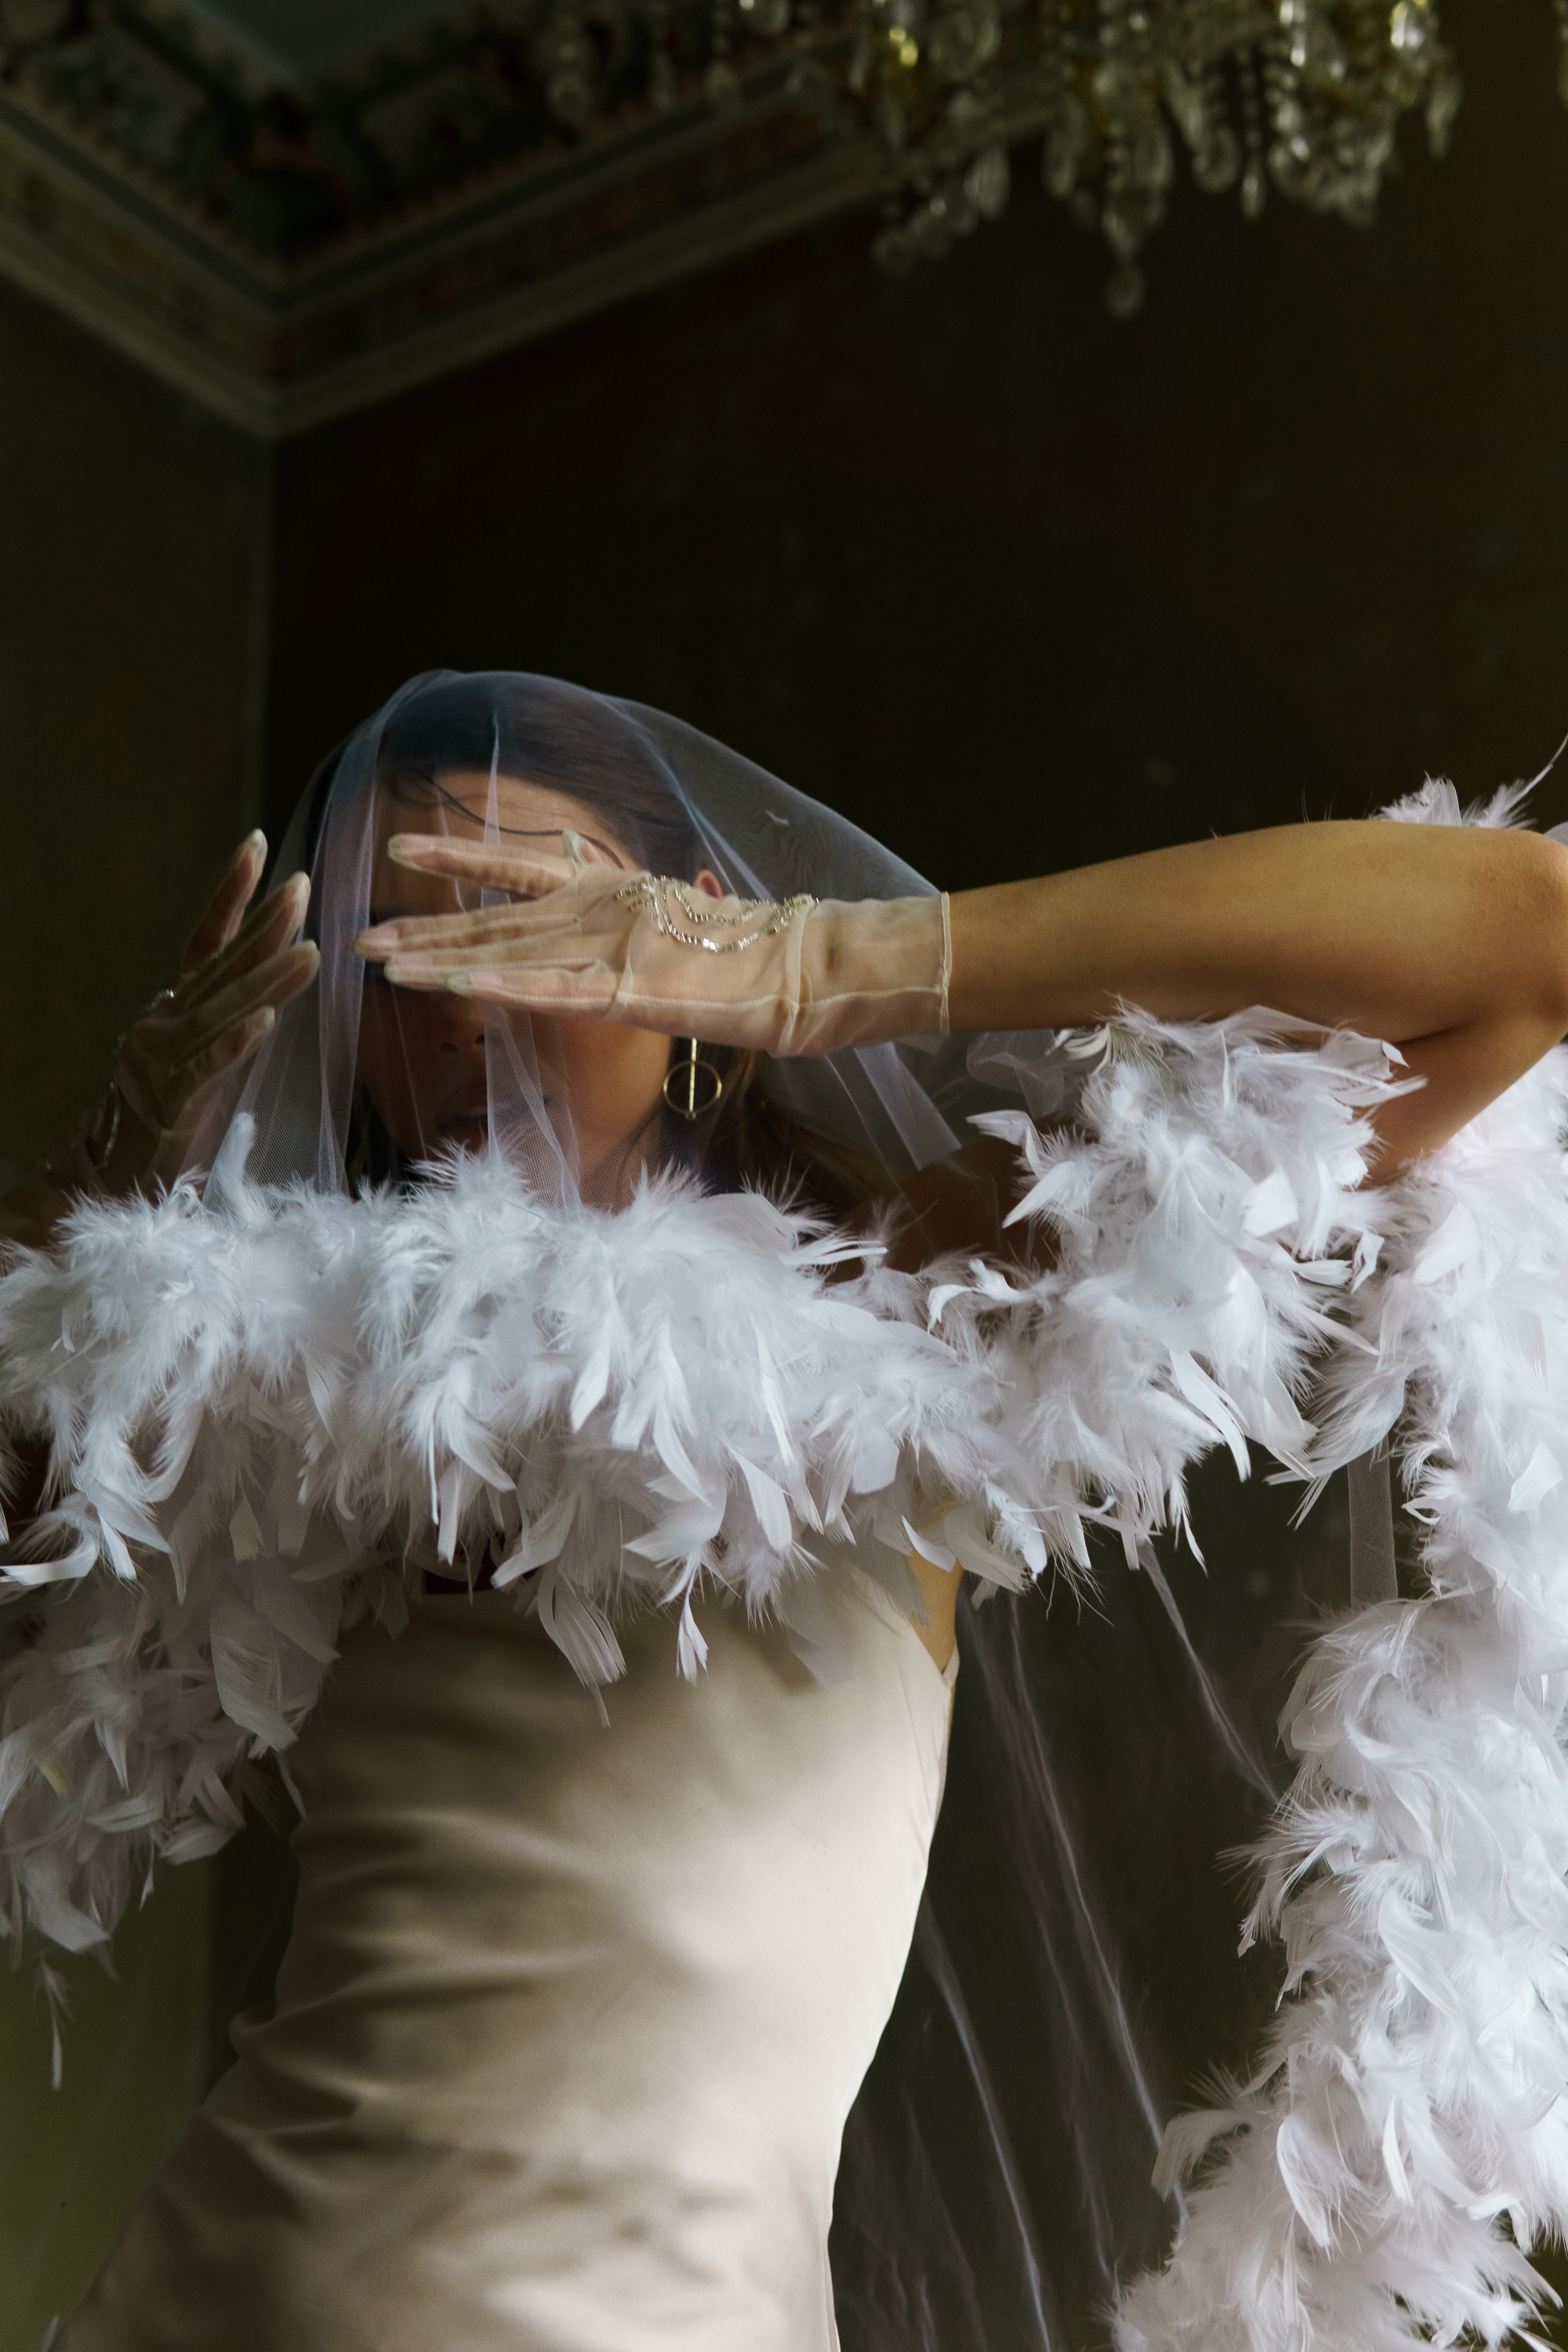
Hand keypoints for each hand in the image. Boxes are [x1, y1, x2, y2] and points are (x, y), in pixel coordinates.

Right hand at [99, 832, 318, 1189]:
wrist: (101, 1180)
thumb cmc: (158, 1123)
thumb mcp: (196, 1061)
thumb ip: (222, 1021)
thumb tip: (265, 983)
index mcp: (172, 1012)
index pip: (205, 942)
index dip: (230, 895)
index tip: (256, 845)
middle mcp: (162, 1025)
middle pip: (220, 967)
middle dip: (264, 925)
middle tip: (302, 884)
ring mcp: (161, 1062)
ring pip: (222, 1013)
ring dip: (267, 980)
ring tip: (311, 950)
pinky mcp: (171, 1106)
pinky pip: (207, 1070)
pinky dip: (235, 1045)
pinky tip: (265, 1023)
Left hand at [353, 835, 949, 1057]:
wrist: (821, 965)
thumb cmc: (771, 956)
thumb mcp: (702, 921)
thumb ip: (655, 907)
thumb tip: (633, 879)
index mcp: (619, 889)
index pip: (520, 865)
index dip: (456, 852)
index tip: (399, 841)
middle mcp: (605, 908)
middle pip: (494, 920)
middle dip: (422, 929)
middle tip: (354, 933)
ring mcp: (615, 947)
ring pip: (505, 955)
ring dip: (435, 961)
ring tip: (374, 961)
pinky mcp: (631, 991)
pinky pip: (547, 993)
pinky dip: (491, 989)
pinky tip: (445, 988)